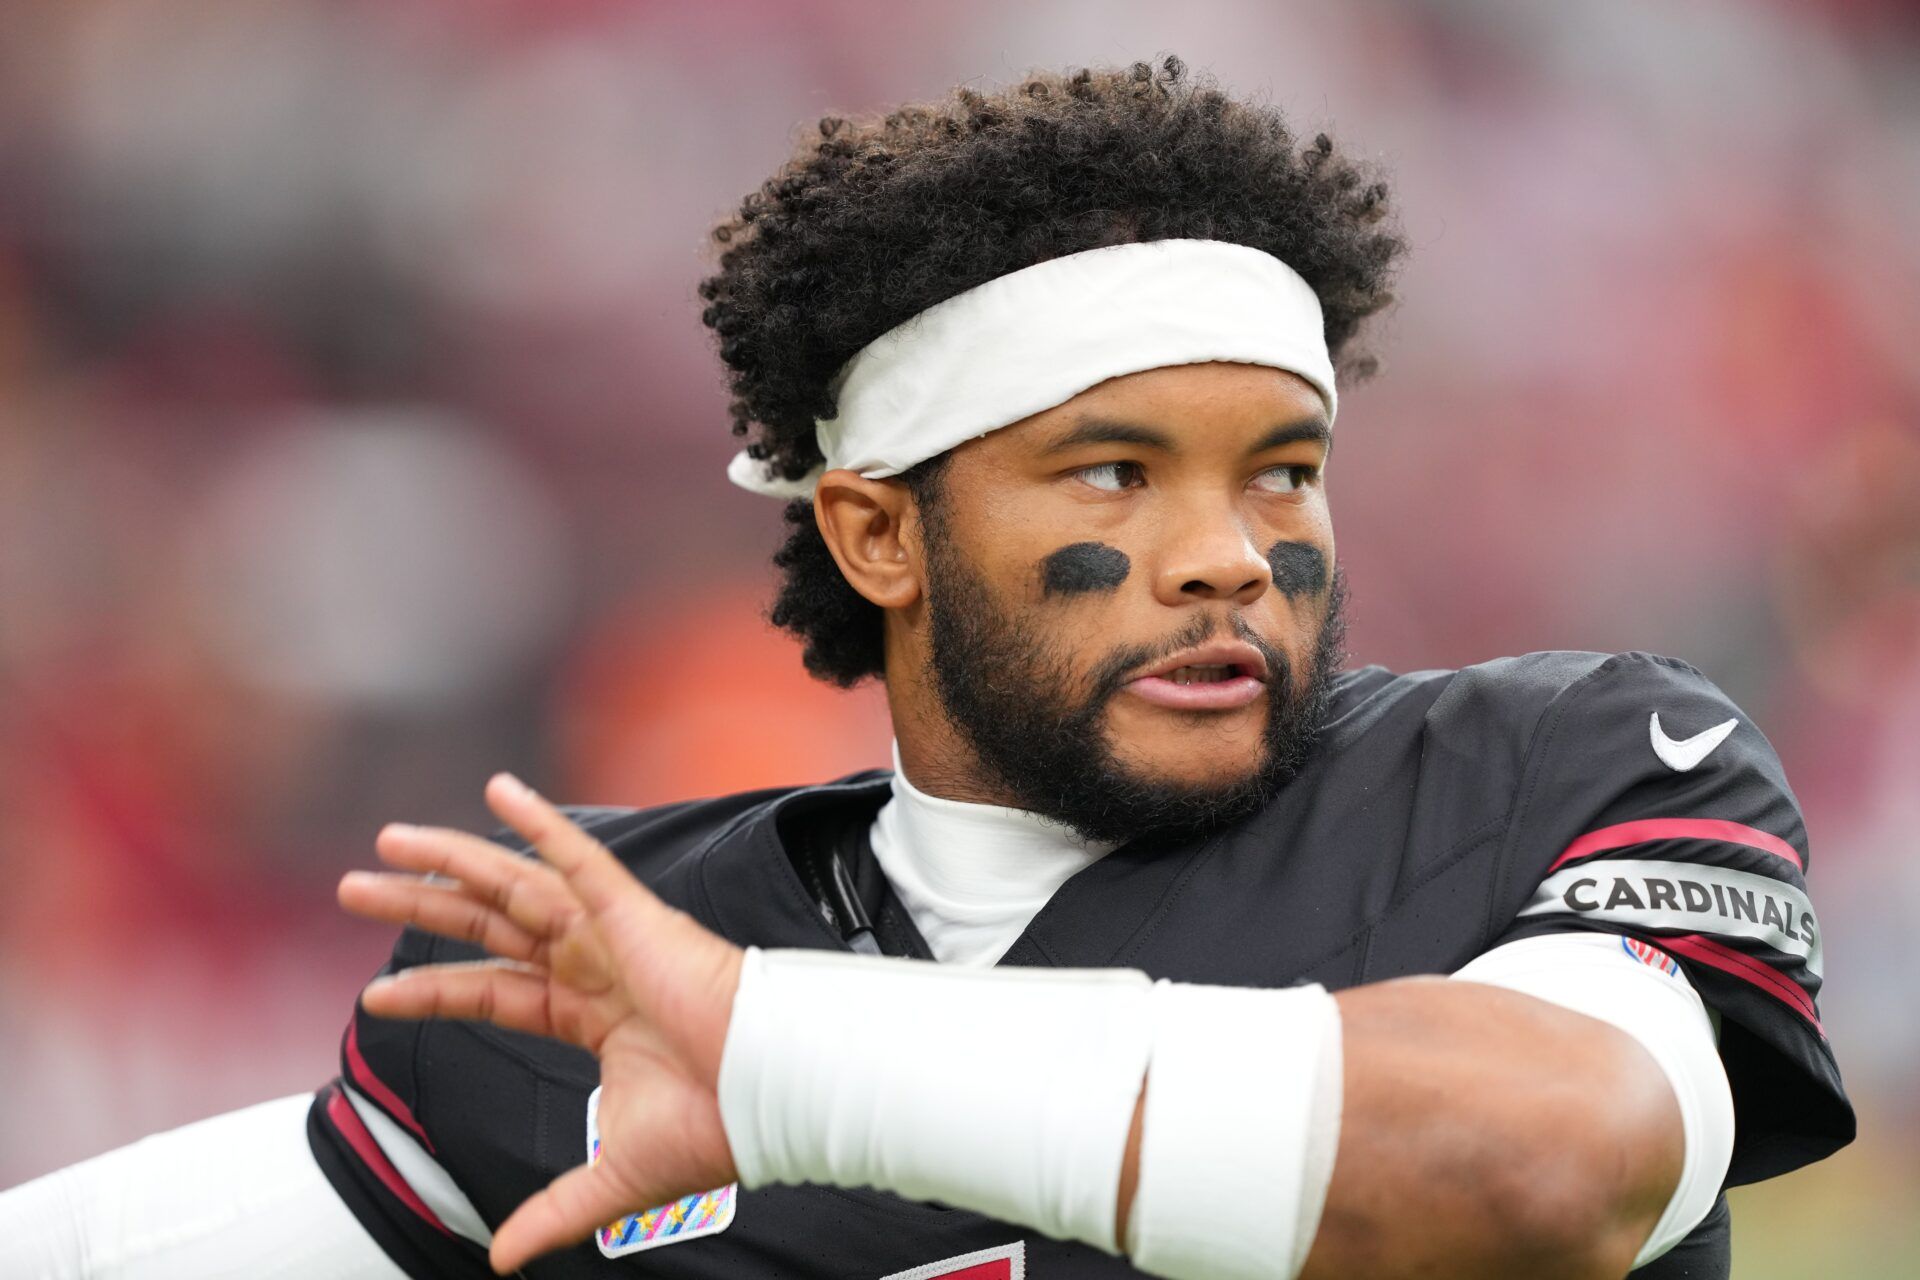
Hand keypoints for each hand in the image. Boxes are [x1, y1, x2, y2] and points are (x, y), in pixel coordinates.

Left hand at [336, 773, 745, 1273]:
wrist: (772, 1091)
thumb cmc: (719, 1123)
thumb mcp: (614, 1175)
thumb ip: (554, 1208)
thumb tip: (502, 1259)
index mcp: (592, 1014)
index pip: (495, 990)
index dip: (436, 988)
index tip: (376, 995)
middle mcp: (593, 964)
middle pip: (486, 925)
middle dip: (419, 905)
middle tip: (354, 887)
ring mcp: (610, 934)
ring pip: (513, 885)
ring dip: (450, 860)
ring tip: (386, 842)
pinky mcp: (632, 915)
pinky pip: (577, 860)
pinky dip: (538, 825)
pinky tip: (499, 791)